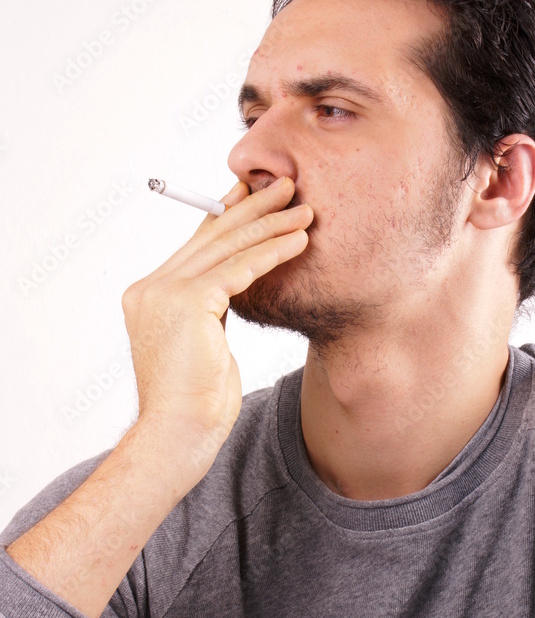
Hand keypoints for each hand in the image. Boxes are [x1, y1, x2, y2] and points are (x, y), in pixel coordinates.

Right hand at [121, 177, 311, 469]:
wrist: (180, 433)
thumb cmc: (196, 401)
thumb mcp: (201, 343)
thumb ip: (207, 310)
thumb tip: (229, 286)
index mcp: (148, 294)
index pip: (195, 244)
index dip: (229, 215)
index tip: (256, 193)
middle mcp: (151, 286)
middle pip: (211, 235)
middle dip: (254, 207)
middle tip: (287, 184)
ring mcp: (164, 292)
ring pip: (228, 247)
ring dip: (271, 226)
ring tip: (304, 209)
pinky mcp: (187, 302)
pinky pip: (239, 269)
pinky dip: (272, 253)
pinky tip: (299, 241)